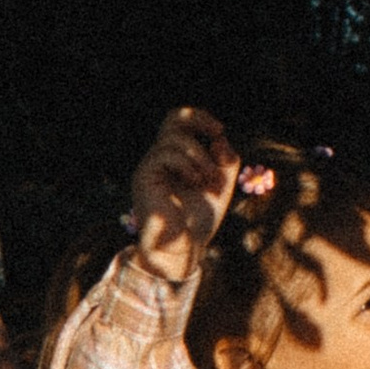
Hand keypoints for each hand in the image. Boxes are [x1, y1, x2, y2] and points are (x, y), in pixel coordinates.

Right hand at [127, 104, 240, 282]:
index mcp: (175, 159)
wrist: (181, 250)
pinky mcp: (144, 176)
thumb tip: (219, 139)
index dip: (200, 119)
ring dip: (201, 157)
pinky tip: (196, 181)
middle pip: (172, 118)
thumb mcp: (220, 184)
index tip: (220, 132)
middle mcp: (159, 159)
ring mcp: (149, 167)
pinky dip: (187, 164)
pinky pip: (166, 154)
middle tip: (218, 132)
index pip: (181, 124)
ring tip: (210, 180)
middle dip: (199, 119)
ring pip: (175, 138)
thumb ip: (225, 160)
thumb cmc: (198, 221)